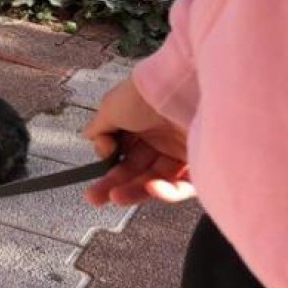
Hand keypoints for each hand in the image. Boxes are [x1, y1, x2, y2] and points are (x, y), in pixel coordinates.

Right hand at [82, 77, 194, 205]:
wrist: (186, 90)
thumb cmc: (148, 95)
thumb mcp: (110, 107)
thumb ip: (98, 127)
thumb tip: (88, 136)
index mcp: (140, 122)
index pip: (121, 151)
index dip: (107, 163)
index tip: (99, 164)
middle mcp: (160, 137)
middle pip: (134, 169)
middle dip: (112, 184)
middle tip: (94, 197)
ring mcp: (180, 153)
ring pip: (153, 181)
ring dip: (133, 192)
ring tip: (116, 197)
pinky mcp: (199, 167)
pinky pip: (181, 187)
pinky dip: (165, 192)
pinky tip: (151, 188)